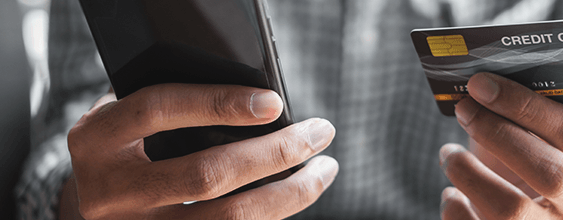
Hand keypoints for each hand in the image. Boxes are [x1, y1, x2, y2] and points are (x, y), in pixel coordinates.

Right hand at [60, 84, 338, 219]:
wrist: (91, 205)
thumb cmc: (123, 148)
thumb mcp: (127, 119)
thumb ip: (171, 106)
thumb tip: (258, 103)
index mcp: (97, 139)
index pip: (160, 111)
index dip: (219, 104)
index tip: (275, 102)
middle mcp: (111, 191)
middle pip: (207, 175)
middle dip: (275, 153)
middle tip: (320, 133)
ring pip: (229, 219)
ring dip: (290, 194)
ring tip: (323, 169)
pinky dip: (272, 215)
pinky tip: (294, 196)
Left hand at [438, 73, 562, 219]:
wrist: (542, 217)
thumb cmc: (539, 166)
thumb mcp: (549, 142)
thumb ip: (530, 117)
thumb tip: (481, 87)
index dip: (525, 105)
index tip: (482, 85)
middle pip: (548, 172)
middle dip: (497, 133)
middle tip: (464, 109)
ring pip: (510, 209)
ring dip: (469, 173)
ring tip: (450, 154)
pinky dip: (456, 208)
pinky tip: (453, 193)